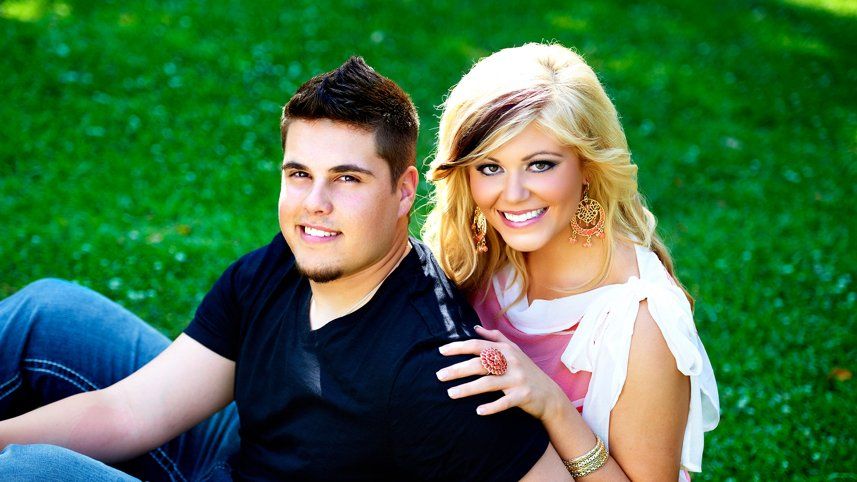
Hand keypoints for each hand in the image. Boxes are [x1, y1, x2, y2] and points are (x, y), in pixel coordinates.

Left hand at [437, 325, 563, 420]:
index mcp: (506, 350)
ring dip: (468, 389)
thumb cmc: (527, 371)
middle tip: (439, 375)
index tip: (441, 351)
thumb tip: (476, 328)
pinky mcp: (523, 396)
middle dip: (457, 369)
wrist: (550, 394)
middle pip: (480, 364)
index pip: (478, 345)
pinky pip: (504, 402)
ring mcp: (517, 379)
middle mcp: (511, 362)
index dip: (459, 347)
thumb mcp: (514, 351)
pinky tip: (478, 411)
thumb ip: (495, 338)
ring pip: (488, 383)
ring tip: (450, 393)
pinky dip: (491, 407)